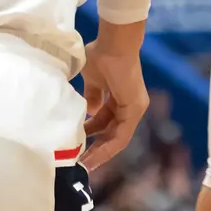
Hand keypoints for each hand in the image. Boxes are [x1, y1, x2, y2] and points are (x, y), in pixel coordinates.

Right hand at [80, 26, 149, 170]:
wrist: (112, 44)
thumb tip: (89, 111)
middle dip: (94, 149)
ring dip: (99, 153)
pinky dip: (107, 148)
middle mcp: (129, 106)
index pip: (106, 122)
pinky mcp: (135, 110)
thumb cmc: (100, 56)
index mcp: (119, 98)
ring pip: (117, 138)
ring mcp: (135, 109)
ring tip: (82, 165)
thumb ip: (91, 96)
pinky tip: (92, 157)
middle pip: (111, 133)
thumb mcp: (92, 81)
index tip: (75, 146)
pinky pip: (121, 136)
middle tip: (78, 163)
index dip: (91, 135)